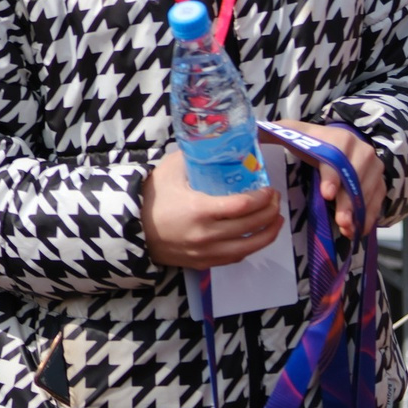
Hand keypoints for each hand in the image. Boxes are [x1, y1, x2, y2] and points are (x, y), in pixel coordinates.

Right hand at [141, 150, 283, 268]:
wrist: (130, 229)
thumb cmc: (151, 197)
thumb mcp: (169, 171)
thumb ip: (194, 158)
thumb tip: (216, 145)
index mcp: (199, 209)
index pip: (242, 206)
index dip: (261, 199)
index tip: (269, 189)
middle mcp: (206, 234)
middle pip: (251, 226)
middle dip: (270, 212)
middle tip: (275, 199)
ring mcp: (206, 252)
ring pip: (249, 247)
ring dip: (269, 234)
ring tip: (276, 220)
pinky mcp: (204, 263)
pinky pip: (236, 257)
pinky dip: (251, 246)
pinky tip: (256, 236)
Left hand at [268, 121, 385, 239]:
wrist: (342, 141)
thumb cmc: (311, 141)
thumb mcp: (293, 133)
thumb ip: (273, 132)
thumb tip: (250, 130)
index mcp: (336, 138)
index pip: (336, 158)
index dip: (332, 176)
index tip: (326, 194)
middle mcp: (360, 150)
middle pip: (355, 178)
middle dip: (348, 201)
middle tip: (340, 220)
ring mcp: (373, 167)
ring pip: (368, 191)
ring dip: (359, 211)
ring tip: (346, 228)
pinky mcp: (380, 181)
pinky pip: (378, 200)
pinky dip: (370, 216)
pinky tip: (358, 230)